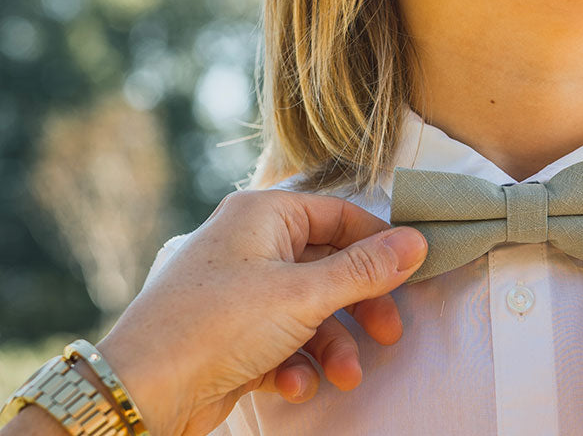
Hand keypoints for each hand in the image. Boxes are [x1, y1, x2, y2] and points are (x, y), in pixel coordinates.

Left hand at [94, 189, 427, 435]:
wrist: (140, 391)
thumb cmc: (217, 325)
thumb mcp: (304, 295)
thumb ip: (365, 270)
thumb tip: (417, 241)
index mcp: (264, 215)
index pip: (339, 215)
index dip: (378, 243)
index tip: (412, 272)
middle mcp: (250, 246)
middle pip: (328, 266)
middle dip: (359, 306)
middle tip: (389, 333)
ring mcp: (238, 291)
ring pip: (307, 310)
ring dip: (331, 345)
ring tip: (344, 376)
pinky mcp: (229, 334)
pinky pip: (279, 340)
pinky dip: (293, 363)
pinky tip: (291, 385)